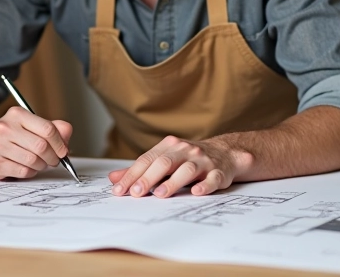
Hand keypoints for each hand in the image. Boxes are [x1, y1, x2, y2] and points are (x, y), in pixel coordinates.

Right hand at [0, 106, 72, 179]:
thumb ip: (53, 128)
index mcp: (17, 114)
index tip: (63, 151)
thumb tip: (67, 133)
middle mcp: (5, 128)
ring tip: (39, 163)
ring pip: (33, 161)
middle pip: (41, 147)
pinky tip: (27, 168)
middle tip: (53, 161)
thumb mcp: (31, 125)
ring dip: (41, 166)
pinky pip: (23, 172)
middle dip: (53, 157)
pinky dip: (30, 172)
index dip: (60, 143)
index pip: (48, 129)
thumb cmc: (11, 136)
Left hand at [108, 135, 251, 197]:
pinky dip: (205, 185)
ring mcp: (203, 161)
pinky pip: (212, 178)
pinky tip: (197, 192)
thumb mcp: (164, 159)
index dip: (132, 174)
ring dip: (173, 182)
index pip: (147, 159)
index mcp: (170, 146)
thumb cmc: (189, 159)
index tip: (120, 190)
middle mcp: (185, 150)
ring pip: (187, 170)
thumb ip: (140, 169)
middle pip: (164, 162)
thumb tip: (113, 178)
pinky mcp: (219, 172)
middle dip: (148, 178)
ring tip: (160, 194)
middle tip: (136, 193)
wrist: (225, 153)